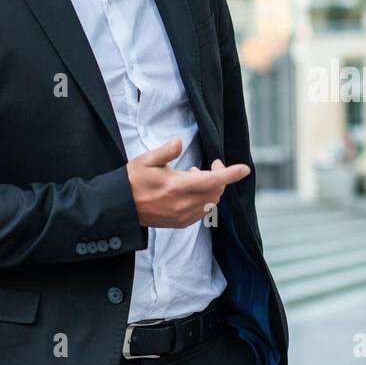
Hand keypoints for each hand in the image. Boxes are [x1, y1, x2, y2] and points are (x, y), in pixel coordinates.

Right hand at [125, 137, 249, 227]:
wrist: (121, 208)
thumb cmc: (132, 181)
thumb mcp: (146, 161)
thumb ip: (166, 151)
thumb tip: (180, 141)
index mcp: (177, 186)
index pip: (213, 180)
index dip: (231, 174)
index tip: (244, 168)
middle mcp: (183, 204)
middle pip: (216, 191)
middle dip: (219, 177)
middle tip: (210, 165)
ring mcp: (183, 216)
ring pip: (212, 202)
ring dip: (211, 188)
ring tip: (195, 177)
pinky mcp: (181, 223)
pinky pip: (203, 211)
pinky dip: (204, 200)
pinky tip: (191, 191)